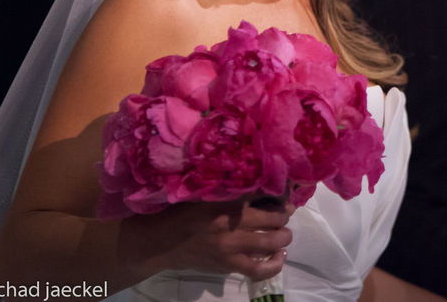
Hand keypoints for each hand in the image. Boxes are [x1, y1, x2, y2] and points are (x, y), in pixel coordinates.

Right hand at [122, 195, 293, 280]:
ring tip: (284, 232)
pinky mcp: (228, 264)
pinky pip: (258, 269)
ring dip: (284, 236)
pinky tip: (280, 255)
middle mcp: (232, 223)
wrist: (160, 241)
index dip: (279, 190)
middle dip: (285, 213)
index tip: (284, 187)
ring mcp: (231, 246)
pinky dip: (274, 264)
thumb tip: (259, 176)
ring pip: (271, 242)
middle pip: (274, 218)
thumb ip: (230, 186)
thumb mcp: (206, 192)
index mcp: (226, 200)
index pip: (263, 191)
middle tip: (286, 210)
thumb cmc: (182, 211)